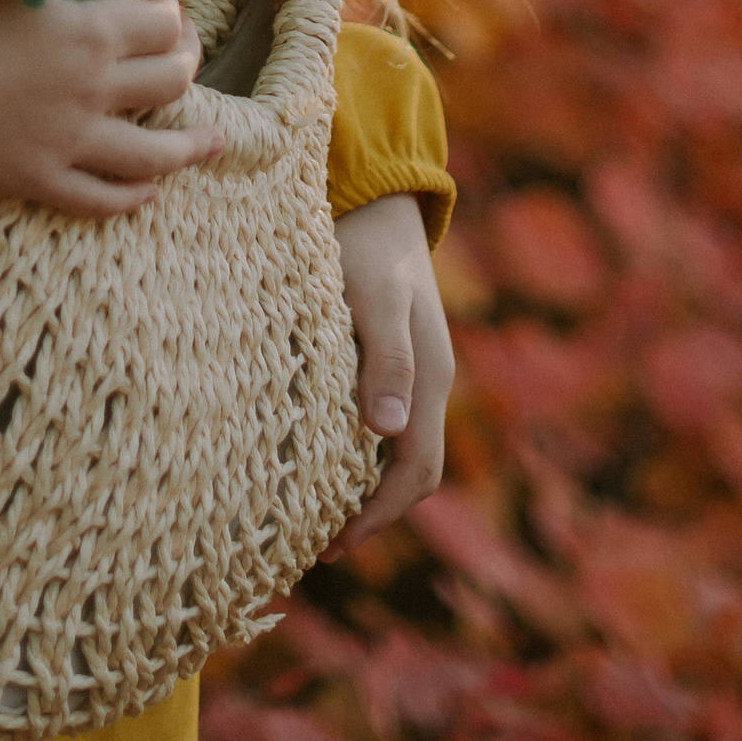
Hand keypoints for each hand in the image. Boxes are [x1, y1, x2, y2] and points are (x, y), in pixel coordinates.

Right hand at [0, 0, 220, 219]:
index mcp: (90, 30)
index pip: (166, 24)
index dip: (168, 6)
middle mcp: (92, 89)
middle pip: (172, 81)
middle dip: (184, 62)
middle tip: (174, 53)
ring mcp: (68, 140)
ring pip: (155, 153)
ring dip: (190, 148)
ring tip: (210, 142)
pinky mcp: (38, 179)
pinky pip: (100, 199)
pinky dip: (133, 197)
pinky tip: (149, 191)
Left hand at [326, 194, 453, 550]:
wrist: (377, 195)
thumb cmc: (367, 245)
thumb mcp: (375, 298)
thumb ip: (386, 358)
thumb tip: (388, 431)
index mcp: (430, 377)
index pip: (416, 471)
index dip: (380, 514)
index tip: (334, 543)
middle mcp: (427, 383)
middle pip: (411, 472)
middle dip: (373, 515)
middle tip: (317, 545)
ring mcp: (412, 371)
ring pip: (398, 451)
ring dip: (364, 488)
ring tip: (311, 514)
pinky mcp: (390, 357)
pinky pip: (383, 423)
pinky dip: (357, 454)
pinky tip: (316, 456)